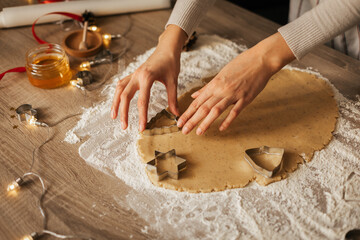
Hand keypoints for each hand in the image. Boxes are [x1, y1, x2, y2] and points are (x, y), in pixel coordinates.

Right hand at [111, 25, 186, 130]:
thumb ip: (173, 98)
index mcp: (147, 77)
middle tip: (124, 127)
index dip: (141, 116)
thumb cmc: (171, 62)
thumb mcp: (173, 81)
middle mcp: (137, 75)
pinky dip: (118, 94)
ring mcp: (133, 74)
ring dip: (116, 104)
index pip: (142, 101)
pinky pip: (122, 85)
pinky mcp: (133, 74)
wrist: (167, 48)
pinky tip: (117, 102)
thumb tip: (176, 114)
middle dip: (123, 112)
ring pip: (119, 90)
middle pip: (125, 96)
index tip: (141, 128)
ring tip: (114, 117)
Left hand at [177, 32, 294, 134]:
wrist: (260, 59)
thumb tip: (195, 96)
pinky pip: (235, 111)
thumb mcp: (221, 73)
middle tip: (183, 130)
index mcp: (215, 84)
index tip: (179, 122)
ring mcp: (233, 94)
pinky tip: (221, 128)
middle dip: (192, 120)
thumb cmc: (241, 64)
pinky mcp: (245, 98)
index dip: (187, 113)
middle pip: (203, 107)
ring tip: (198, 133)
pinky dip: (228, 120)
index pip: (197, 102)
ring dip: (206, 122)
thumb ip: (208, 87)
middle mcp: (221, 90)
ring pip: (216, 110)